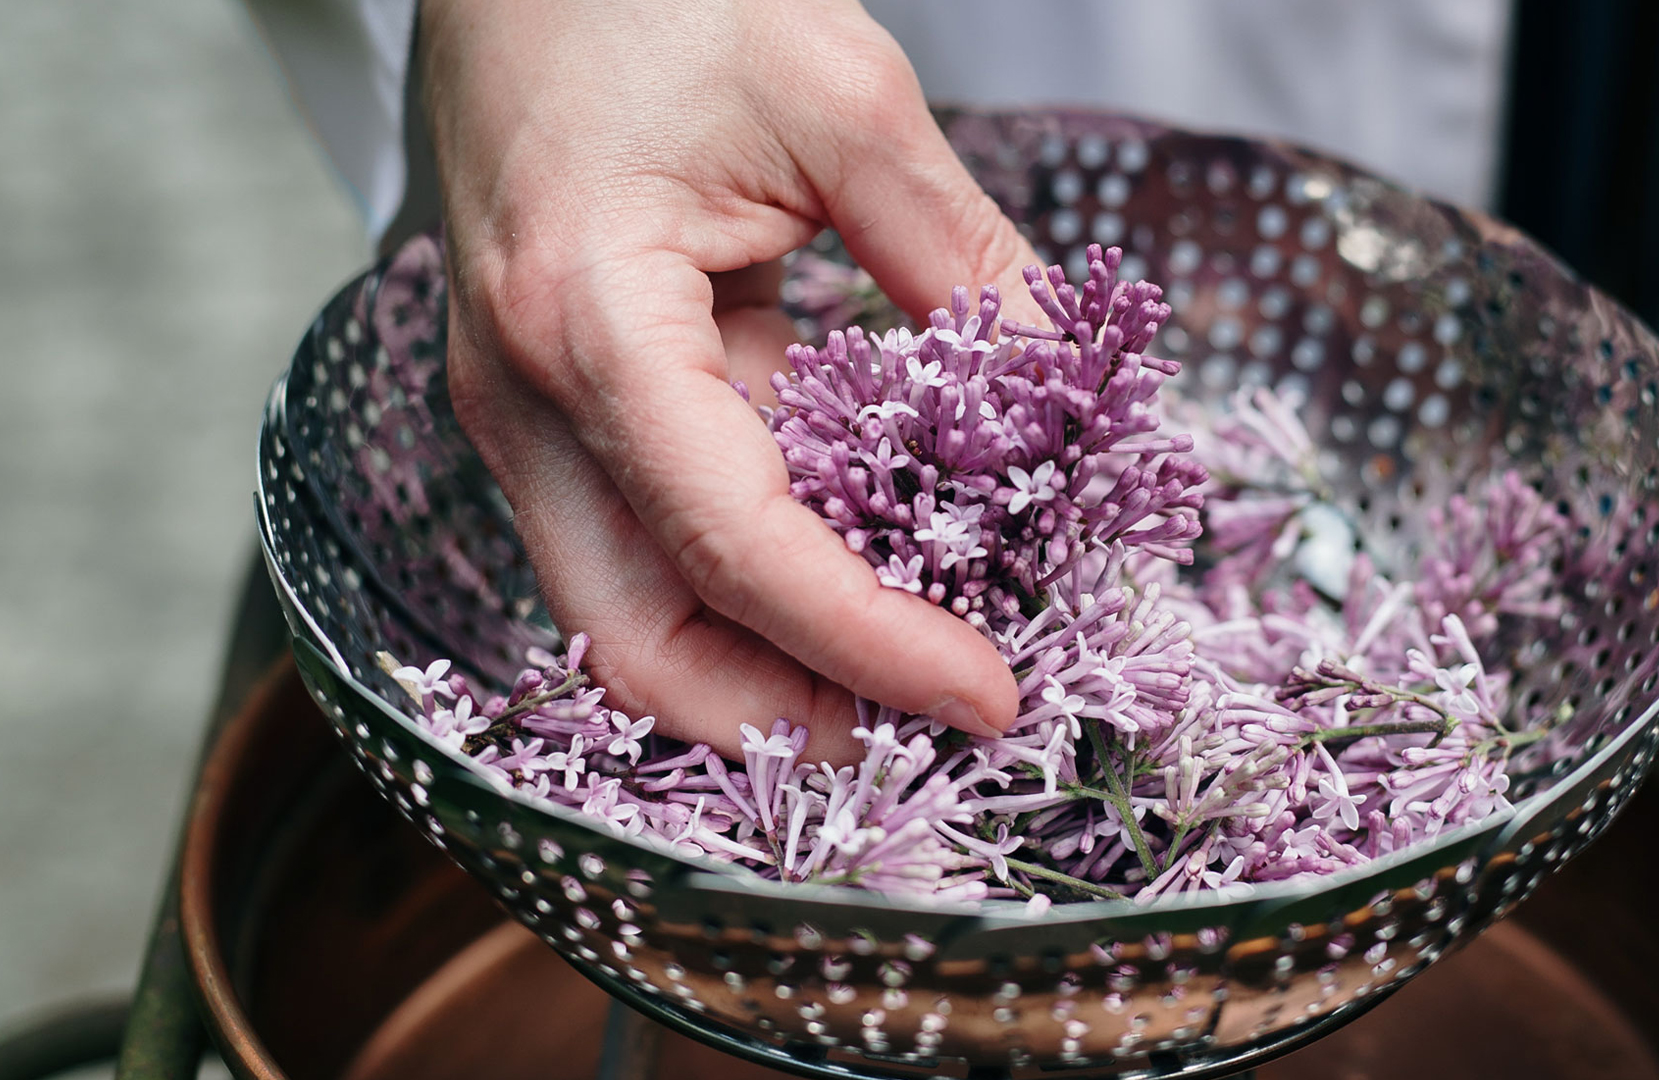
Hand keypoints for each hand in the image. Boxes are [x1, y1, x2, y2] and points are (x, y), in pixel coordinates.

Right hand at [419, 0, 1035, 760]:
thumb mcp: (841, 98)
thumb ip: (957, 254)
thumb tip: (1063, 386)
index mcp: (587, 322)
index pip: (734, 546)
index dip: (865, 644)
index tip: (986, 692)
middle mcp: (531, 397)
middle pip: (642, 638)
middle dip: (786, 715)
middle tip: (930, 732)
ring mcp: (533, 410)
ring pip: (637, 608)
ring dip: (767, 666)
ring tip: (908, 676)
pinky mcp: (566, 401)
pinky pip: (653, 535)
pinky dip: (753, 584)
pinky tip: (859, 574)